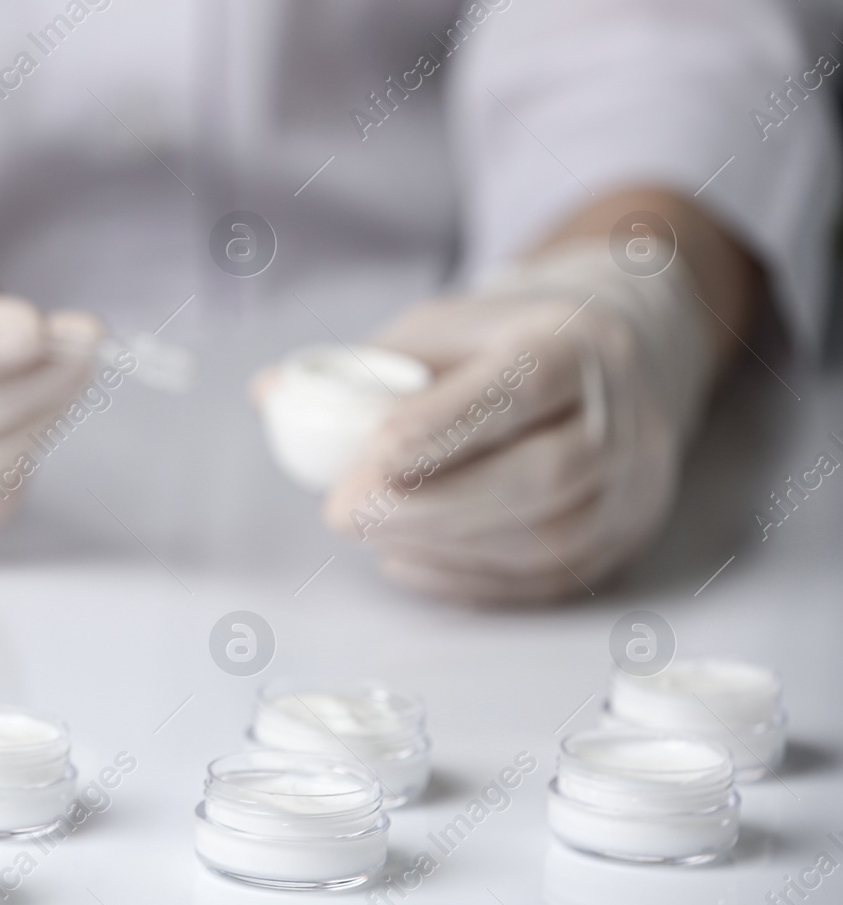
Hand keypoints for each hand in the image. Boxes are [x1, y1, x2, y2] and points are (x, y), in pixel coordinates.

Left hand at [321, 242, 713, 603]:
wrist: (618, 354)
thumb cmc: (506, 340)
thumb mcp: (441, 326)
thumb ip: (364, 365)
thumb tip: (271, 394)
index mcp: (576, 341)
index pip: (522, 386)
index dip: (448, 425)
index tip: (374, 454)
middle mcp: (623, 415)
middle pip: (541, 474)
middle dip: (431, 503)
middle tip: (343, 512)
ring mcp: (633, 484)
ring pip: (547, 536)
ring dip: (443, 544)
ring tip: (368, 532)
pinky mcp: (622, 537)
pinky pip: (548, 577)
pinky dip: (467, 577)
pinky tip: (406, 559)